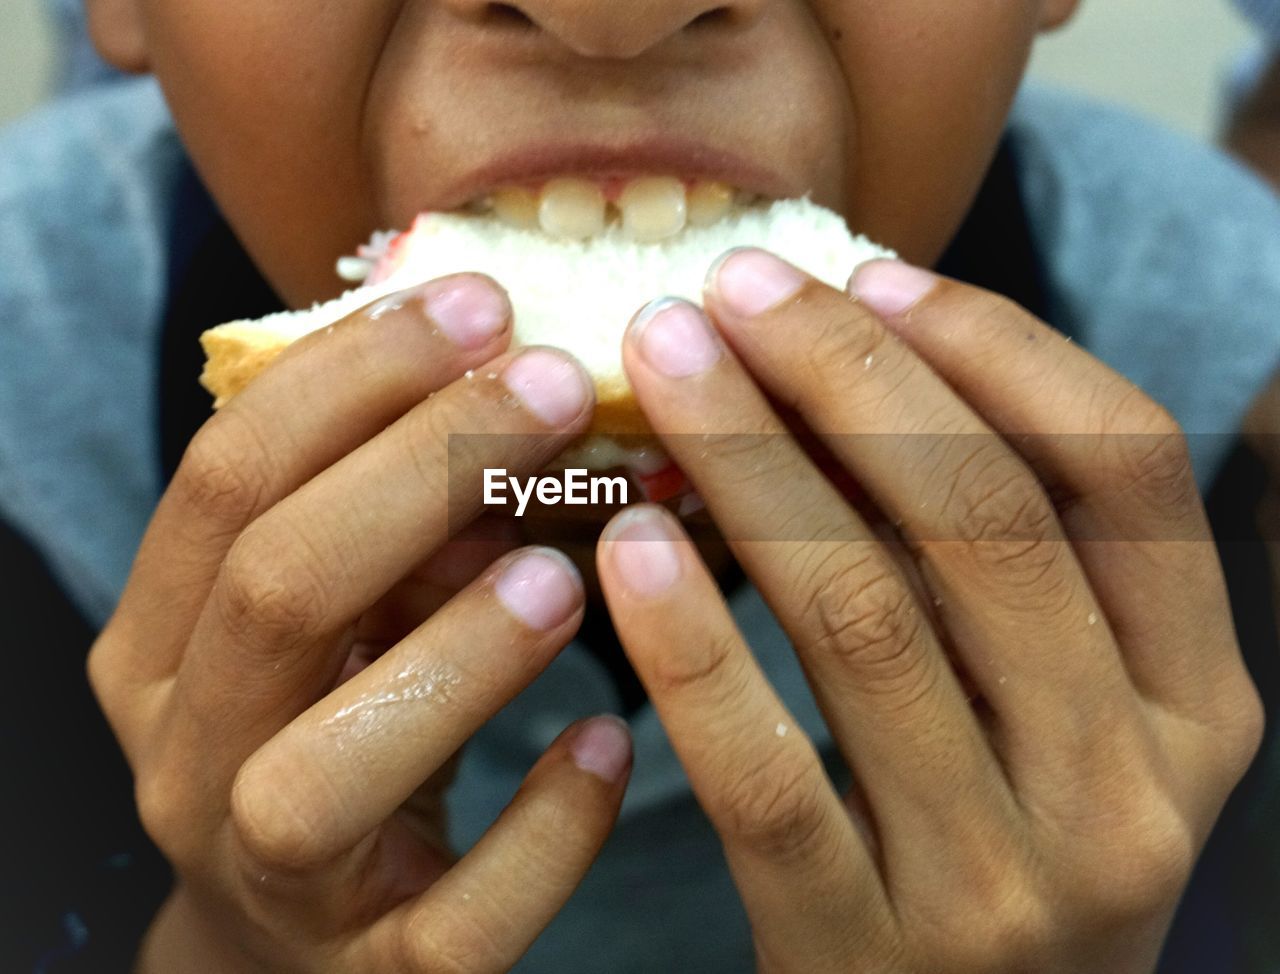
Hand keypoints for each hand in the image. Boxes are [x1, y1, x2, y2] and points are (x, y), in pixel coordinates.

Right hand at [88, 274, 630, 972]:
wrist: (314, 946)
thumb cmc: (343, 728)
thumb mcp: (343, 615)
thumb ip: (396, 517)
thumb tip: (521, 382)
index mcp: (164, 642)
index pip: (229, 478)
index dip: (352, 375)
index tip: (480, 299)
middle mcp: (187, 756)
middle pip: (276, 591)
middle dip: (419, 470)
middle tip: (554, 387)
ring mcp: (273, 877)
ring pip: (322, 771)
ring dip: (456, 653)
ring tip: (568, 575)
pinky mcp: (380, 973)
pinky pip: (455, 921)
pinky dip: (542, 827)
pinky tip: (611, 742)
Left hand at [595, 251, 1262, 972]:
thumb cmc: (994, 841)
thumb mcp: (1044, 710)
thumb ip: (988, 568)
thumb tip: (852, 361)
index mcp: (1194, 701)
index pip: (1124, 465)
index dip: (993, 345)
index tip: (870, 271)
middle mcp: (1130, 787)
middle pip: (984, 519)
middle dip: (846, 374)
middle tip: (729, 287)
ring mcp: (1009, 883)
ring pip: (866, 621)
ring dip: (751, 468)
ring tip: (663, 367)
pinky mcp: (869, 954)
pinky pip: (770, 776)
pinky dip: (694, 651)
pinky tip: (627, 551)